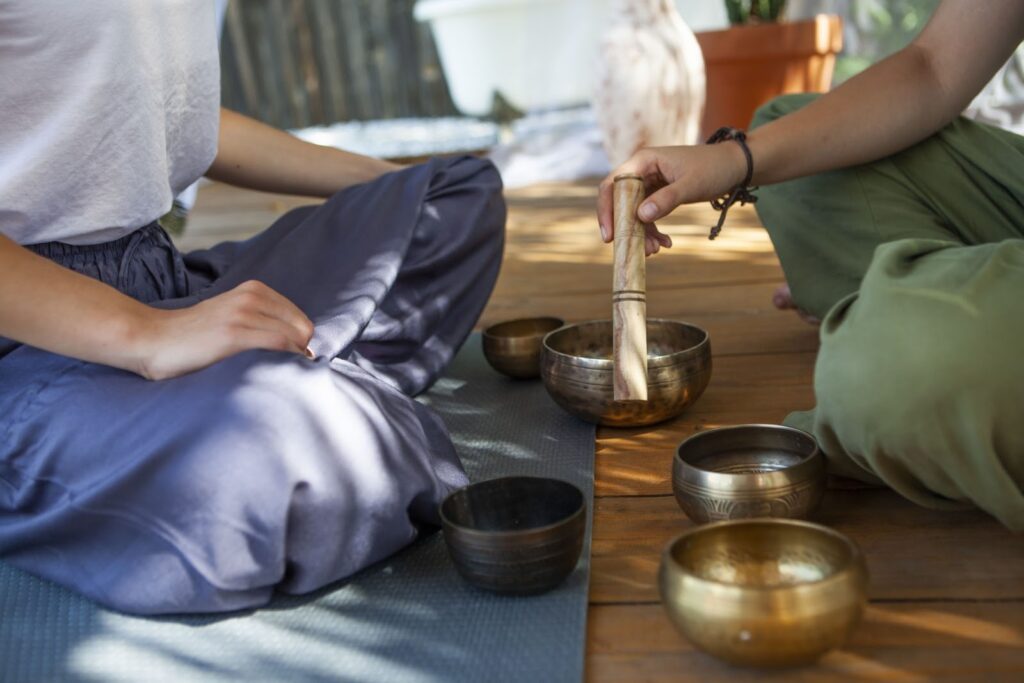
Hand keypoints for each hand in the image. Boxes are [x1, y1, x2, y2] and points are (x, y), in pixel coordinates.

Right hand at [132, 280, 313, 379]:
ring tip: (274, 375)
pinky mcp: (233, 333)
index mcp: (254, 290)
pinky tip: (271, 374)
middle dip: (299, 352)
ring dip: (292, 360)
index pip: (300, 320)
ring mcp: (243, 313)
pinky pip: (278, 345)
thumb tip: (300, 350)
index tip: (288, 363)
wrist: (151, 338)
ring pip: (294, 338)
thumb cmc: (192, 336)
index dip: (299, 345)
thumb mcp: (231, 316)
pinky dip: (284, 360)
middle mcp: (252, 297)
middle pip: (302, 329)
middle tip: (281, 371)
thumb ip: (260, 321)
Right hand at [597, 143, 747, 253]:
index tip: (609, 236)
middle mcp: (641, 170)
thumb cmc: (713, 169)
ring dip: (641, 233)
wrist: (733, 167)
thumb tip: (641, 216)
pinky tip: (665, 243)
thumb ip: (666, 200)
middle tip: (636, 249)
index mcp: (643, 160)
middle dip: (627, 228)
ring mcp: (648, 183)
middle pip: (620, 202)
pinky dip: (653, 230)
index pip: (613, 185)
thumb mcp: (691, 185)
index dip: (607, 211)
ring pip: (633, 212)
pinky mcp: (657, 194)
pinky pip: (647, 215)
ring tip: (655, 250)